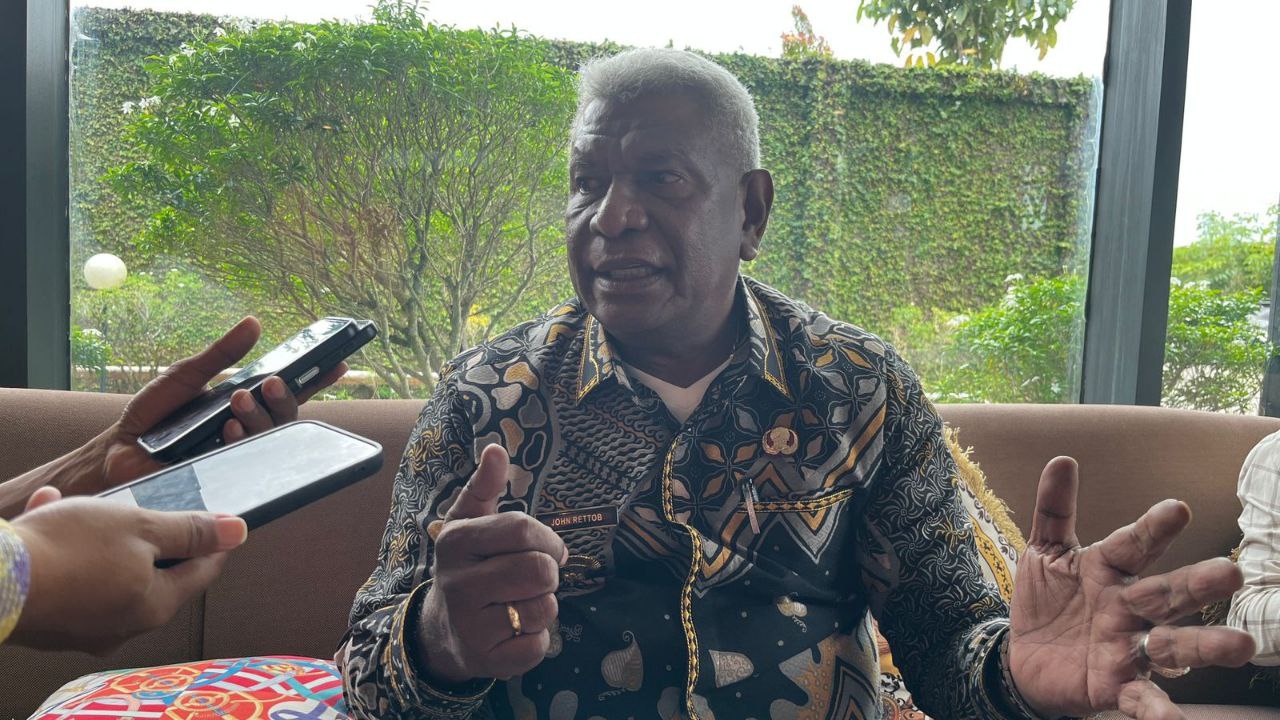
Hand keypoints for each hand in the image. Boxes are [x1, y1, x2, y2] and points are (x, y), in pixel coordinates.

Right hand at [9, 487, 247, 653]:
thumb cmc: (69, 550)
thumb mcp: (140, 527)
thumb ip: (190, 530)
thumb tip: (238, 532)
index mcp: (154, 607)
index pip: (200, 574)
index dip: (213, 545)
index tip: (222, 527)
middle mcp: (121, 627)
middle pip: (152, 575)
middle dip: (151, 537)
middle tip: (154, 510)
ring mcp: (81, 628)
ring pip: (104, 571)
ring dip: (99, 534)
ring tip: (85, 503)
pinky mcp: (47, 620)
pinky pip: (66, 577)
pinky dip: (63, 545)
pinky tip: (48, 509)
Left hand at [98, 316, 347, 490]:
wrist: (119, 452)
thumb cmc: (153, 416)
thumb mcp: (187, 376)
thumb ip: (222, 354)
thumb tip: (254, 323)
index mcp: (244, 405)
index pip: (289, 393)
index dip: (316, 380)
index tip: (338, 363)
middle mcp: (248, 430)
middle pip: (287, 417)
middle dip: (284, 399)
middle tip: (268, 383)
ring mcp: (239, 455)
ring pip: (273, 438)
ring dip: (261, 417)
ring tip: (236, 405)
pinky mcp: (227, 476)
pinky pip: (251, 461)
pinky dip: (242, 440)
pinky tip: (228, 430)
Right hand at [415, 444, 566, 683]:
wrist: (443, 630)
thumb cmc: (469, 567)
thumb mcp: (470, 522)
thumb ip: (485, 485)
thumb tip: (495, 449)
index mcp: (456, 541)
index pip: (523, 529)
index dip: (549, 540)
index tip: (547, 548)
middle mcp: (458, 583)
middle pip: (540, 571)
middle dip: (548, 574)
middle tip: (531, 578)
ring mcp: (471, 624)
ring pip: (544, 608)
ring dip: (542, 606)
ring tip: (518, 603)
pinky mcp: (487, 660)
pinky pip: (538, 645)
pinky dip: (536, 639)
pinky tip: (513, 631)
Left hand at [1009, 457, 1256, 718]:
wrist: (1022, 658)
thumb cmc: (1046, 601)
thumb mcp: (1042, 553)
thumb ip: (1054, 510)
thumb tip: (1062, 459)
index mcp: (1110, 571)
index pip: (1135, 545)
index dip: (1154, 528)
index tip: (1178, 508)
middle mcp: (1128, 609)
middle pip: (1167, 594)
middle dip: (1196, 585)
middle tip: (1228, 575)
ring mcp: (1127, 649)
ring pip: (1172, 646)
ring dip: (1204, 646)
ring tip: (1239, 646)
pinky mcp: (1117, 687)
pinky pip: (1142, 701)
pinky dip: (1159, 712)